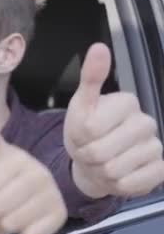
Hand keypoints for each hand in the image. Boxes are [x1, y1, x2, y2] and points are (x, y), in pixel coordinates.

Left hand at [0, 99, 67, 233]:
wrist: (18, 192)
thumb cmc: (2, 171)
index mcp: (21, 161)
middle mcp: (42, 176)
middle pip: (1, 205)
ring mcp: (53, 196)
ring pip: (15, 221)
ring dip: (6, 220)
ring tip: (8, 211)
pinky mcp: (59, 217)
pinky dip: (24, 232)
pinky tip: (26, 221)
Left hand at [64, 43, 163, 197]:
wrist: (95, 160)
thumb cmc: (86, 131)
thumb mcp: (81, 105)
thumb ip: (90, 78)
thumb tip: (98, 47)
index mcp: (126, 102)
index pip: (89, 128)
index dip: (78, 137)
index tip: (82, 133)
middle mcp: (147, 122)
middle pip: (100, 152)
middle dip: (87, 156)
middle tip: (89, 151)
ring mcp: (156, 146)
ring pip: (113, 170)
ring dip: (99, 172)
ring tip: (100, 163)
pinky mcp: (160, 170)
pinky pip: (130, 185)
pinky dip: (116, 185)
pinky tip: (117, 174)